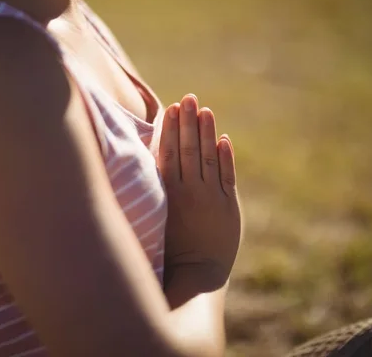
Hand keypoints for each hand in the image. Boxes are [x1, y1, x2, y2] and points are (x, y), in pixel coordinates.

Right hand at [159, 94, 241, 287]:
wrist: (196, 273)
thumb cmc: (167, 248)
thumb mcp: (153, 218)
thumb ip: (152, 191)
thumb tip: (143, 166)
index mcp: (168, 193)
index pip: (168, 153)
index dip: (170, 129)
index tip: (171, 108)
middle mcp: (189, 191)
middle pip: (188, 150)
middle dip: (188, 123)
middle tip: (188, 98)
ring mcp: (211, 197)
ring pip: (208, 158)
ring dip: (207, 132)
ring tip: (205, 110)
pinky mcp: (229, 206)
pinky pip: (228, 176)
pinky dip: (226, 157)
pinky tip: (223, 139)